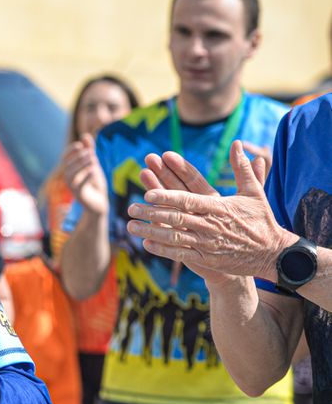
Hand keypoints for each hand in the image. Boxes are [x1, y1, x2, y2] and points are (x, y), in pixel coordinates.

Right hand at [61, 134, 107, 215]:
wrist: (99, 202)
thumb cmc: (94, 183)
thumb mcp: (93, 164)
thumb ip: (89, 151)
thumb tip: (85, 135)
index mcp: (70, 170)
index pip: (65, 158)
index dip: (70, 151)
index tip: (80, 145)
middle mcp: (68, 179)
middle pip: (68, 166)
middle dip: (78, 158)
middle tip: (90, 153)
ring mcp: (73, 188)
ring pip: (71, 176)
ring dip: (81, 166)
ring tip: (93, 159)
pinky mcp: (80, 196)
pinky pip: (79, 186)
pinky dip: (86, 177)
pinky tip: (94, 170)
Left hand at [127, 141, 292, 282]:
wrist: (272, 254)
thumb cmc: (261, 220)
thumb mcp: (254, 192)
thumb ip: (241, 168)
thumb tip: (235, 143)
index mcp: (219, 207)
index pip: (188, 198)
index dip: (167, 195)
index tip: (148, 192)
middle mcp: (211, 225)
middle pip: (176, 217)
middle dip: (152, 212)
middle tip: (131, 207)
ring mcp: (208, 244)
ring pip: (174, 237)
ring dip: (151, 231)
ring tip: (130, 226)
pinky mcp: (207, 260)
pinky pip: (180, 254)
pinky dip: (162, 249)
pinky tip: (146, 243)